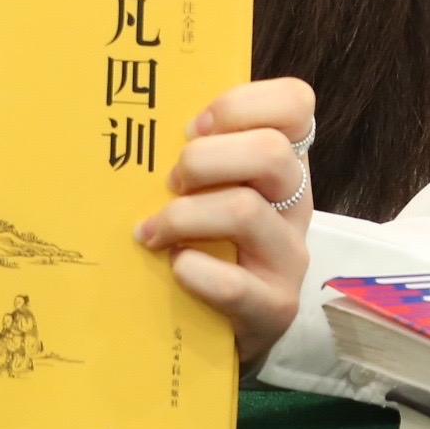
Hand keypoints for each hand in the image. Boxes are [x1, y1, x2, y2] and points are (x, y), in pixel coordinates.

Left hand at [134, 77, 314, 369]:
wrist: (231, 325)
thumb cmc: (211, 241)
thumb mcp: (213, 190)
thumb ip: (196, 154)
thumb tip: (134, 122)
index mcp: (283, 161)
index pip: (295, 103)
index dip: (242, 103)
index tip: (193, 126)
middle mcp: (295, 201)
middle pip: (270, 152)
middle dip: (204, 160)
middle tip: (170, 182)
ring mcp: (289, 255)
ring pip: (245, 211)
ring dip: (184, 216)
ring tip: (152, 231)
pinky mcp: (275, 306)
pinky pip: (234, 284)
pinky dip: (194, 271)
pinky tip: (175, 268)